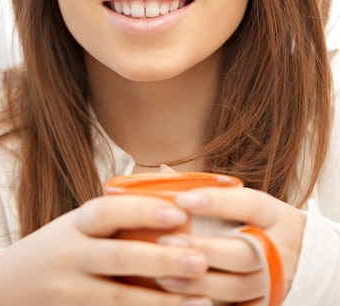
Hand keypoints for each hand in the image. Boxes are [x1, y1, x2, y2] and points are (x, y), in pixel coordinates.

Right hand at [0, 194, 213, 305]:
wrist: (5, 289)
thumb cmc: (58, 248)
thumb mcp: (77, 226)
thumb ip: (115, 217)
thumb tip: (174, 198)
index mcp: (74, 225)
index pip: (106, 212)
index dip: (141, 211)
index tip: (177, 212)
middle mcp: (69, 257)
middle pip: (117, 258)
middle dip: (161, 260)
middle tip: (199, 260)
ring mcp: (69, 293)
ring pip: (119, 299)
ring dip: (162, 301)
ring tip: (202, 299)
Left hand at [156, 186, 305, 304]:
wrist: (302, 254)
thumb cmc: (262, 221)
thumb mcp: (249, 202)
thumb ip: (212, 191)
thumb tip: (165, 173)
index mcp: (275, 215)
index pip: (248, 205)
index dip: (217, 202)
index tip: (183, 199)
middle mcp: (279, 249)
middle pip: (241, 253)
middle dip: (202, 248)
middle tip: (167, 240)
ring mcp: (275, 280)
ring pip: (235, 286)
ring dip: (197, 281)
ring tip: (164, 272)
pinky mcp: (266, 303)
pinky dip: (207, 302)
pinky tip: (182, 296)